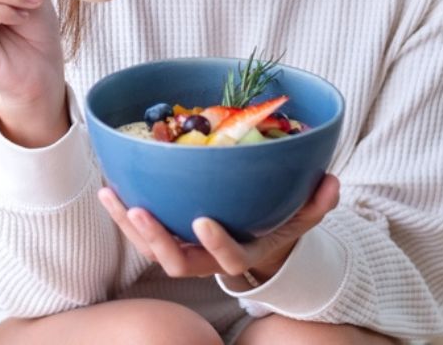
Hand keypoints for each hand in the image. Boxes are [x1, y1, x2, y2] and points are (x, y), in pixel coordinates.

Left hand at [97, 174, 339, 281]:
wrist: (256, 243)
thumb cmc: (278, 225)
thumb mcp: (303, 216)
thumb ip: (317, 203)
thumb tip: (332, 182)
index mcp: (240, 255)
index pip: (228, 258)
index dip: (216, 244)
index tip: (204, 220)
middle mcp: (206, 258)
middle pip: (174, 261)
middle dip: (154, 238)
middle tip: (141, 211)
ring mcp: (183, 249)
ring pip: (150, 247)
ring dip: (128, 224)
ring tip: (111, 195)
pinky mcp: (168, 235)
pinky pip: (142, 229)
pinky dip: (124, 211)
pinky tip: (111, 186)